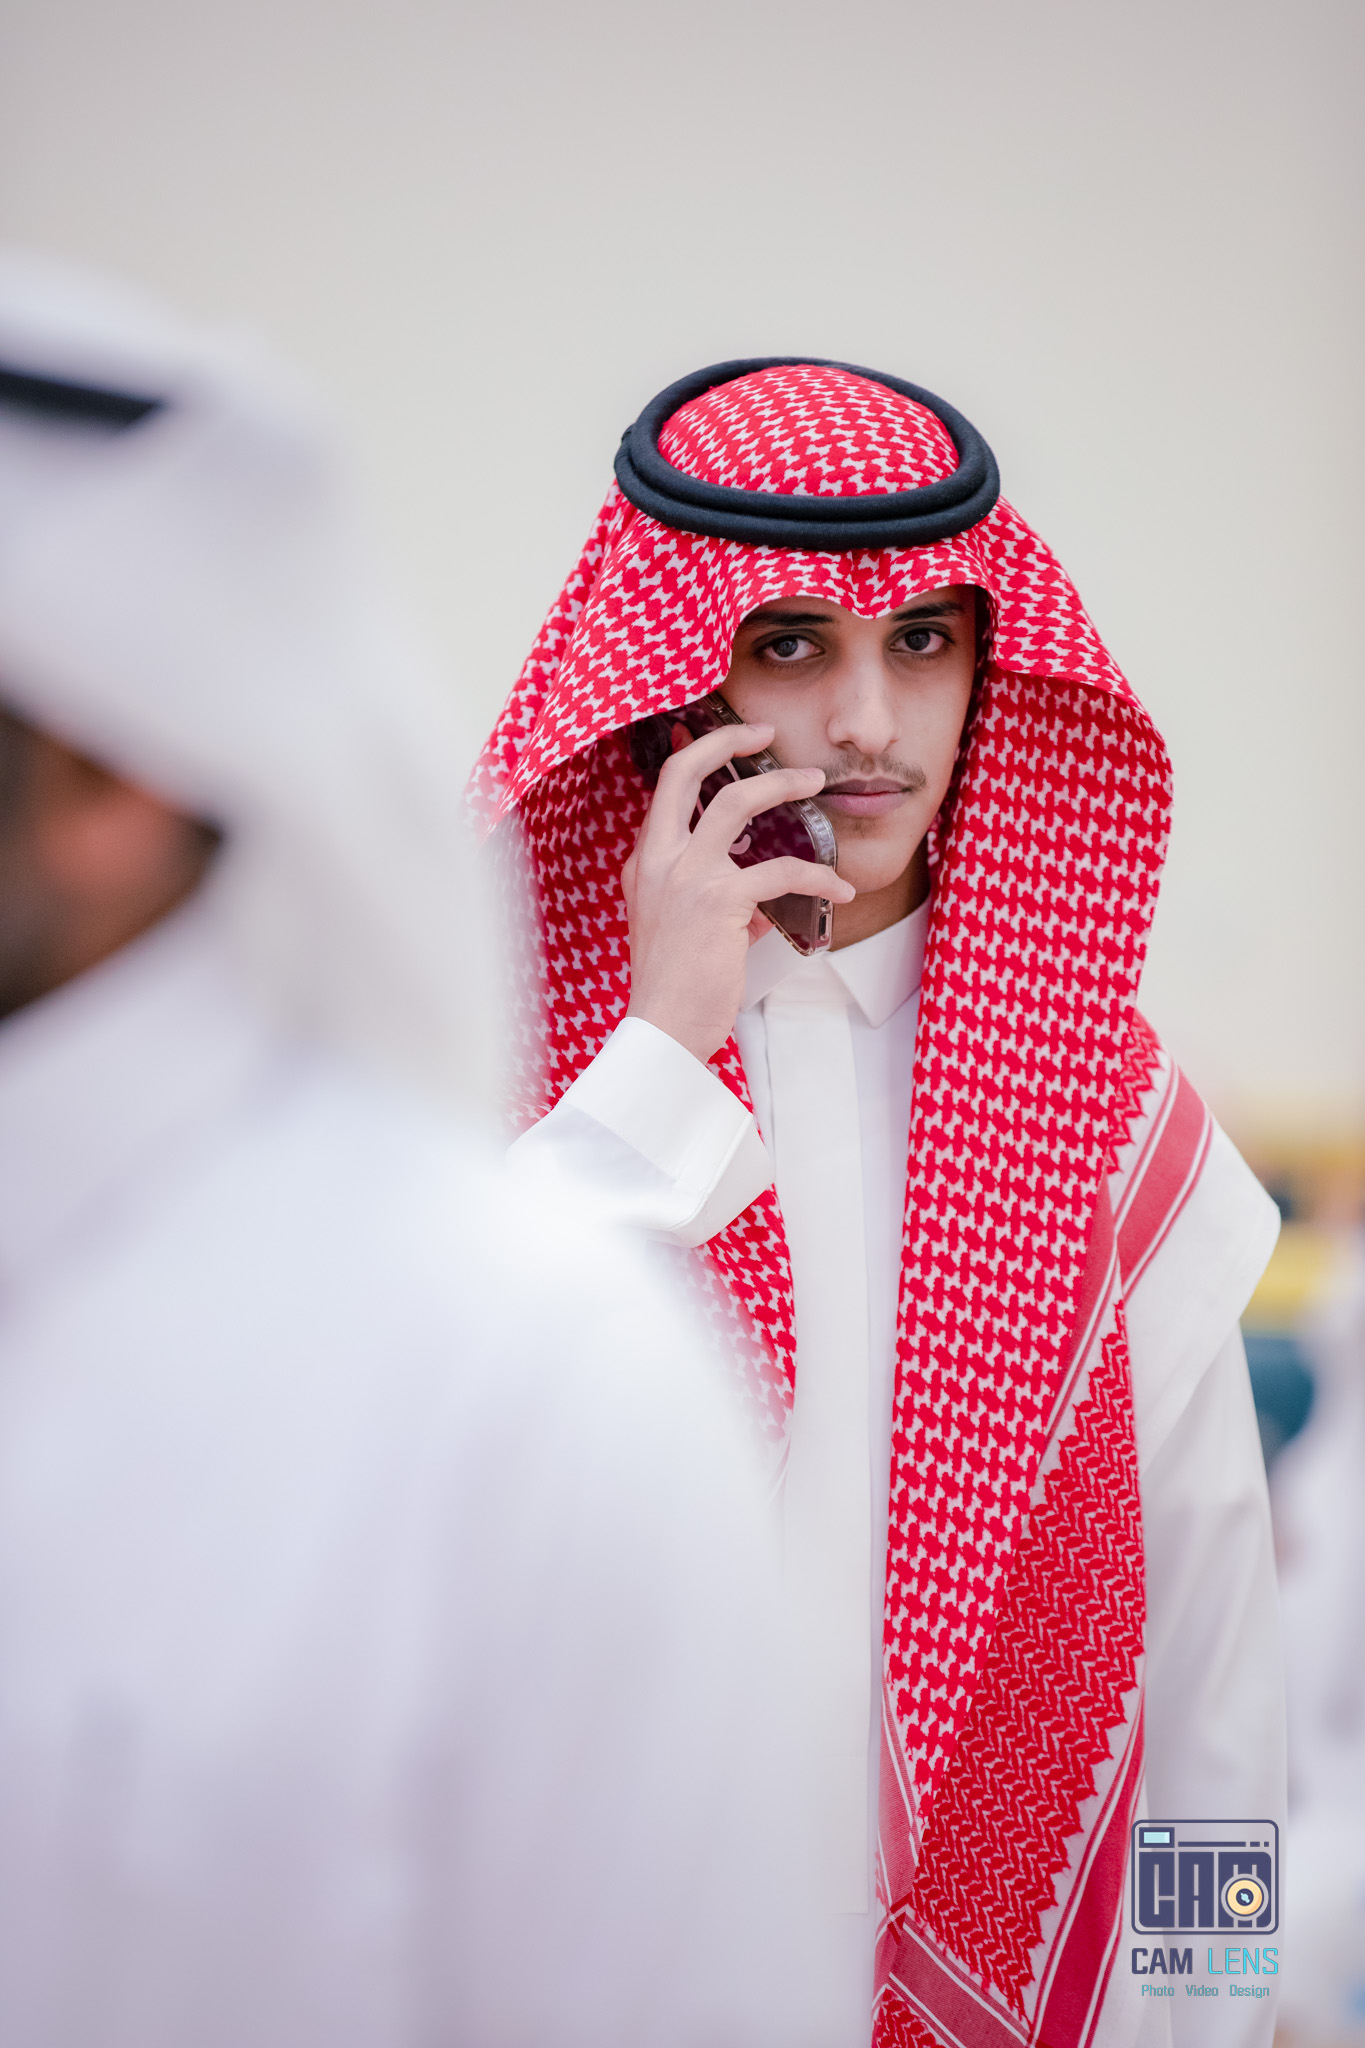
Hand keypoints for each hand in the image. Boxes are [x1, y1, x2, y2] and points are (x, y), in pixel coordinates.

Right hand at [621, 722, 854, 1064]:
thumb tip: (760, 893)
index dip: (698, 755)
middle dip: (726, 741)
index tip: (733, 742)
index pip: (666, 790)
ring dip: (781, 784)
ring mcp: (685, 877)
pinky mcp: (719, 903)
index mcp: (643, 863)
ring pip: (736, 805)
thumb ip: (711, 897)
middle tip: (764, 731)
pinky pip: (780, 870)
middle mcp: (657, 860)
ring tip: (813, 781)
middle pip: (684, 772)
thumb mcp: (677, 927)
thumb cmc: (673, 985)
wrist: (663, 1028)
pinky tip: (839, 890)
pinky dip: (818, 876)